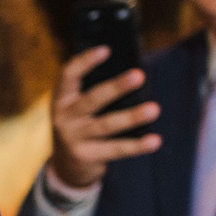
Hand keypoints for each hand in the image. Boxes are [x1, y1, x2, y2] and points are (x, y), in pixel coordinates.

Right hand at [49, 46, 161, 189]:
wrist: (66, 165)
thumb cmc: (81, 125)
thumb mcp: (78, 107)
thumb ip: (96, 92)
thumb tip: (134, 75)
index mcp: (62, 99)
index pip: (68, 75)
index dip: (85, 62)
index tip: (106, 50)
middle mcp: (65, 118)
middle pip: (92, 100)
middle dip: (116, 87)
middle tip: (139, 75)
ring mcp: (74, 138)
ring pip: (106, 125)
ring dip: (131, 117)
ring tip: (154, 109)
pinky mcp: (87, 156)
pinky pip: (116, 150)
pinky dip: (137, 146)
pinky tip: (154, 140)